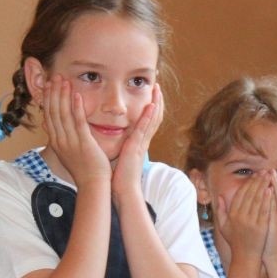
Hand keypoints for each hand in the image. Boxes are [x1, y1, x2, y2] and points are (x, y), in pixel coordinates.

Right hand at [42, 75, 110, 184]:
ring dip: (63, 96)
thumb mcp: (67, 153)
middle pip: (54, 112)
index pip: (49, 116)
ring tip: (63, 80)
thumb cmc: (84, 170)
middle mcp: (61, 140)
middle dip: (53, 93)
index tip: (48, 85)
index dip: (48, 99)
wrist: (92, 185)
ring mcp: (71, 142)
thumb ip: (60, 138)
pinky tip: (76, 95)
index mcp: (57, 142)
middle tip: (54, 77)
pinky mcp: (84, 143)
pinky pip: (78, 123)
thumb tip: (49, 127)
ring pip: (64, 115)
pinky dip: (76, 108)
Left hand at [111, 83, 163, 205]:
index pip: (148, 121)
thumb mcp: (122, 158)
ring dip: (156, 104)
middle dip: (157, 101)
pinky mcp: (137, 147)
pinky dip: (148, 117)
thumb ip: (122, 148)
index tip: (151, 94)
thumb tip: (118, 143)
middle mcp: (143, 141)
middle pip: (154, 117)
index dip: (151, 108)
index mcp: (139, 143)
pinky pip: (144, 129)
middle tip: (158, 86)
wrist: (124, 191)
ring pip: (152, 120)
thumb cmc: (121, 177)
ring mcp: (141, 144)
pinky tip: (151, 106)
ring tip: (157, 90)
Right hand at [214, 174, 270, 259]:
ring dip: (264, 186)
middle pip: (250, 194)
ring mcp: (251, 222)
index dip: (248, 183)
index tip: (255, 175)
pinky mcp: (260, 227)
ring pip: (258, 200)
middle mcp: (240, 217)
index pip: (240, 194)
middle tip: (265, 172)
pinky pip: (265, 210)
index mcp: (232, 215)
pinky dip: (268, 199)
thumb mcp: (223, 227)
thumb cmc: (235, 241)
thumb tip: (219, 196)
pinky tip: (272, 190)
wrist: (246, 257)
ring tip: (270, 177)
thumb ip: (220, 211)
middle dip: (258, 181)